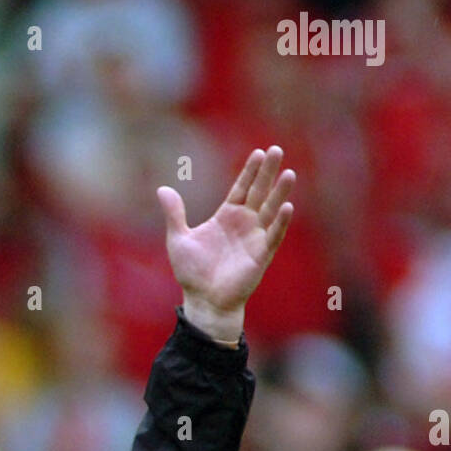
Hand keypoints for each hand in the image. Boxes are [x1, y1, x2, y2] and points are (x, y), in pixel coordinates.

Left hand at [157, 145, 295, 342]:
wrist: (204, 301)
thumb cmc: (192, 273)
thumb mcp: (178, 239)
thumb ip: (174, 214)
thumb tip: (162, 189)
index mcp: (226, 217)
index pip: (241, 188)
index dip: (250, 171)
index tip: (259, 152)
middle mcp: (244, 224)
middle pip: (258, 192)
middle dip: (267, 172)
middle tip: (277, 150)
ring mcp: (254, 238)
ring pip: (270, 210)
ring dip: (279, 192)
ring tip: (288, 173)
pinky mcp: (261, 255)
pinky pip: (273, 235)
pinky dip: (280, 222)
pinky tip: (287, 206)